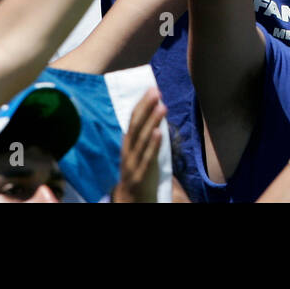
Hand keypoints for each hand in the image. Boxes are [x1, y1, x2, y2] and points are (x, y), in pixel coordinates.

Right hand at [112, 88, 165, 202]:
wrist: (132, 199)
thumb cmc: (138, 171)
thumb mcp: (138, 151)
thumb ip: (145, 134)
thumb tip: (156, 112)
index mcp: (127, 143)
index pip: (133, 120)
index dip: (142, 104)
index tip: (152, 88)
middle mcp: (128, 150)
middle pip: (136, 126)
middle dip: (146, 108)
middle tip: (156, 91)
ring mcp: (133, 162)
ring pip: (142, 139)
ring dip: (152, 122)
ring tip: (162, 106)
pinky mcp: (141, 174)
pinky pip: (147, 157)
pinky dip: (153, 144)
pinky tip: (160, 132)